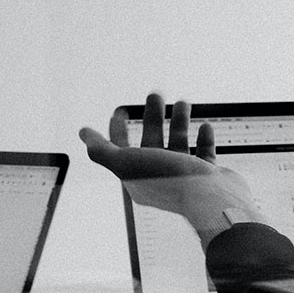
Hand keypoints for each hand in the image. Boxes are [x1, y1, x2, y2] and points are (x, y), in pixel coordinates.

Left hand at [79, 93, 266, 244]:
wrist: (210, 199)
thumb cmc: (167, 179)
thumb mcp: (125, 163)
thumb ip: (101, 150)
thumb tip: (83, 133)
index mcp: (138, 178)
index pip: (122, 151)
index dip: (117, 130)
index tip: (120, 109)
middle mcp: (161, 178)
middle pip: (151, 141)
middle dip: (152, 117)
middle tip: (156, 94)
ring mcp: (186, 178)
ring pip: (179, 145)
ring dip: (179, 122)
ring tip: (183, 102)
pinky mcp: (208, 177)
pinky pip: (205, 155)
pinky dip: (204, 139)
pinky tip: (205, 126)